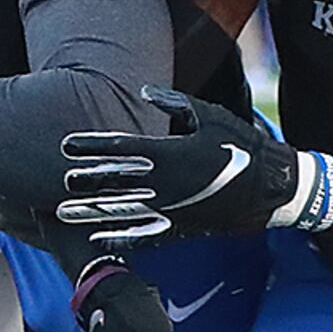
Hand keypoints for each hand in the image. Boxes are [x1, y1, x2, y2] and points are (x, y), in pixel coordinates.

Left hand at [58, 86, 332, 248]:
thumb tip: (142, 92)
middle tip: (60, 180)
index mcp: (170, 152)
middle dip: (85, 179)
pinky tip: (97, 239)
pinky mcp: (180, 228)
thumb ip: (173, 103)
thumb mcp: (209, 115)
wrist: (272, 186)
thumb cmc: (241, 144)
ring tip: (63, 212)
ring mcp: (171, 208)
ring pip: (122, 211)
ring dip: (91, 212)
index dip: (91, 146)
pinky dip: (119, 238)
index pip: (120, 147)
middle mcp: (165, 182)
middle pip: (115, 180)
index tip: (66, 144)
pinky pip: (144, 236)